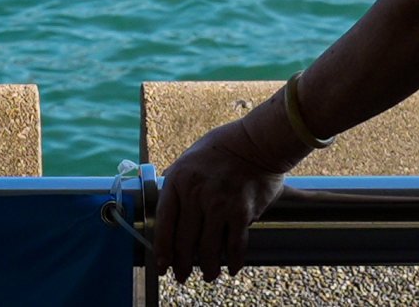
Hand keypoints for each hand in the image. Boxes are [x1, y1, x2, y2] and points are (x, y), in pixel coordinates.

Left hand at [150, 117, 295, 283]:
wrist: (257, 142)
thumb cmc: (222, 148)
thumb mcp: (189, 158)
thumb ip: (177, 182)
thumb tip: (168, 205)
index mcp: (178, 180)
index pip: (164, 223)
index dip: (162, 249)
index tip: (162, 265)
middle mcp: (195, 194)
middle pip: (184, 241)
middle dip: (182, 264)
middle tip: (182, 276)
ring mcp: (219, 204)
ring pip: (208, 249)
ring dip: (208, 267)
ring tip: (208, 275)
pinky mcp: (241, 212)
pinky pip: (234, 246)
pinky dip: (233, 261)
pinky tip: (231, 268)